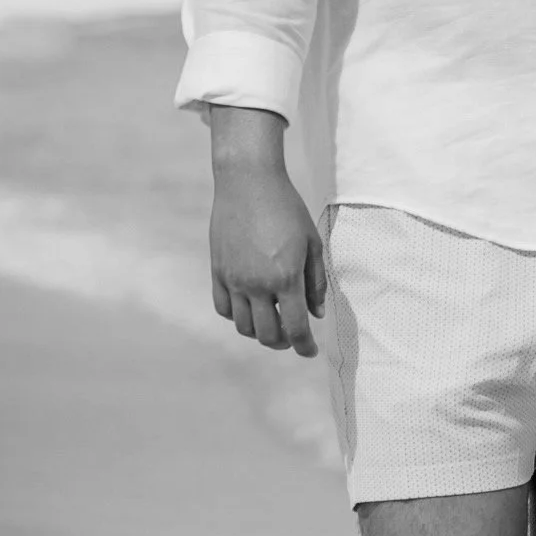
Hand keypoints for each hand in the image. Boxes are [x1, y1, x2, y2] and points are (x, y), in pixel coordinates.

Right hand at [208, 108, 325, 355]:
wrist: (247, 183)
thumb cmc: (287, 208)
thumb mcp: (312, 242)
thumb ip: (316, 281)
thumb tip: (317, 313)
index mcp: (286, 277)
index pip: (295, 328)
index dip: (305, 346)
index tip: (311, 352)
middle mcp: (257, 284)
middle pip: (267, 334)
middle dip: (283, 343)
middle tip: (293, 338)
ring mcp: (234, 280)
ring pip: (243, 327)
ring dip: (260, 333)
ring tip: (273, 325)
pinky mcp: (217, 272)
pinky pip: (224, 308)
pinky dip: (237, 317)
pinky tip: (250, 309)